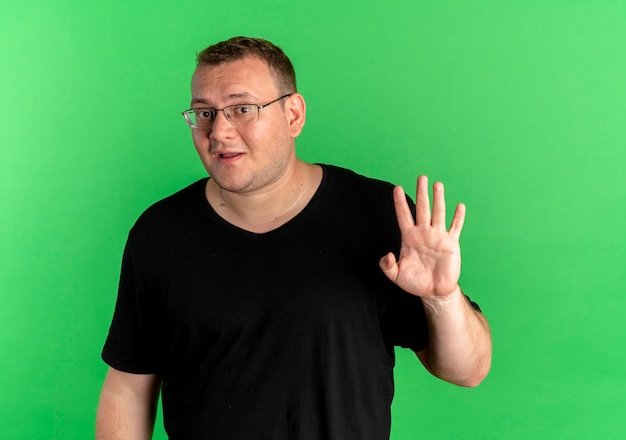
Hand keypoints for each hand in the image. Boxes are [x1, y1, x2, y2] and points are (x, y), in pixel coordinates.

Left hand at [379, 176, 464, 298]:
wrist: (433, 291)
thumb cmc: (414, 282)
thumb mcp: (396, 275)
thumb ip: (387, 266)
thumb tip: (387, 255)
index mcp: (409, 237)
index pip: (403, 215)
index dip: (399, 202)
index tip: (397, 188)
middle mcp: (423, 233)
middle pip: (422, 208)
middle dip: (421, 193)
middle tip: (421, 177)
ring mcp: (438, 236)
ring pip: (438, 213)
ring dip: (438, 199)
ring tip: (438, 184)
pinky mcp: (451, 244)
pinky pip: (455, 228)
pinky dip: (457, 218)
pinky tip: (459, 206)